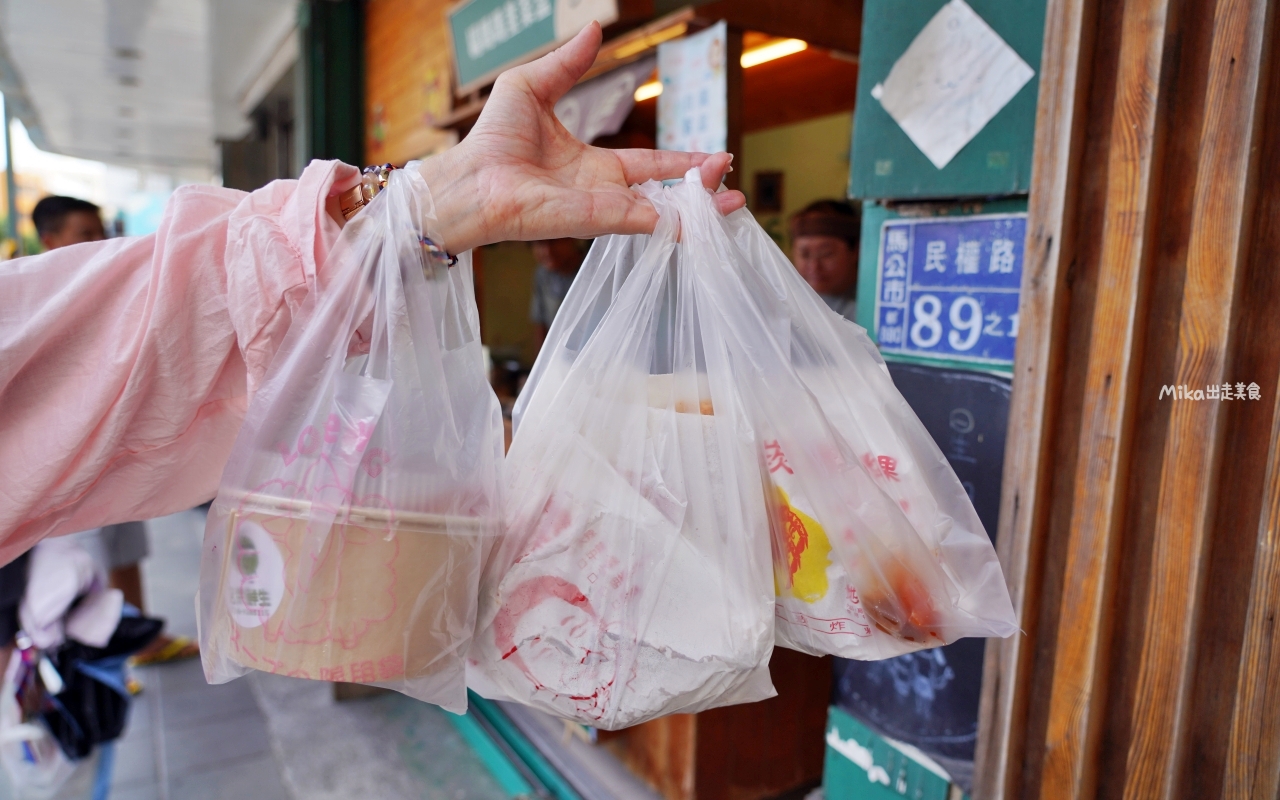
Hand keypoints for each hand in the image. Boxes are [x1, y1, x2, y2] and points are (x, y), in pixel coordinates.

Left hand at [418, 23, 744, 253]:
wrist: (468, 175)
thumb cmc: (490, 139)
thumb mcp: (532, 87)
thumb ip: (568, 64)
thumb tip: (594, 30)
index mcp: (594, 166)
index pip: (650, 166)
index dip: (683, 163)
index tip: (715, 159)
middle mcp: (602, 192)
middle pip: (665, 195)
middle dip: (702, 191)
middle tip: (731, 182)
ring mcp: (599, 211)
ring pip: (659, 214)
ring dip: (696, 210)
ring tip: (732, 200)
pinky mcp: (588, 221)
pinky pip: (635, 220)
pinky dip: (666, 220)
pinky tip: (694, 216)